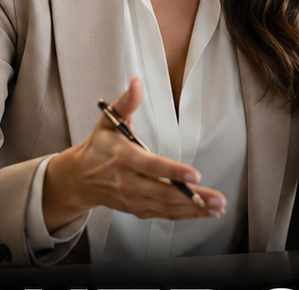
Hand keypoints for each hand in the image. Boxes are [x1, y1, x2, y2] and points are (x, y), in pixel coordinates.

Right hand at [43, 78, 225, 229]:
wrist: (80, 177)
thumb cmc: (99, 146)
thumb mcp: (108, 120)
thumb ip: (126, 102)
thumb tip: (136, 82)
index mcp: (123, 157)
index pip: (151, 166)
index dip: (173, 171)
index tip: (195, 174)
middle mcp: (127, 182)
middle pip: (163, 192)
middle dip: (193, 197)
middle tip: (218, 198)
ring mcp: (132, 199)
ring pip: (166, 207)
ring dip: (194, 209)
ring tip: (218, 208)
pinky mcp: (136, 209)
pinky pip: (163, 215)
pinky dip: (184, 215)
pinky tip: (203, 213)